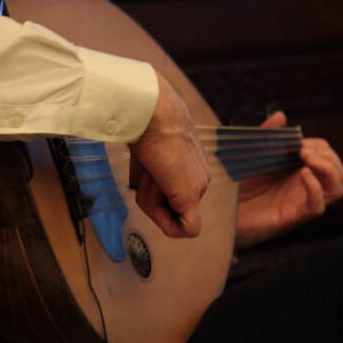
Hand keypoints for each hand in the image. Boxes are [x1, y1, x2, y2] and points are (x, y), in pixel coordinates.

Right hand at [129, 73, 209, 237]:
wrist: (154, 113)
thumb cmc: (146, 125)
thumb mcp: (147, 153)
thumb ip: (151, 172)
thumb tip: (143, 179)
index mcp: (190, 168)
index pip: (171, 198)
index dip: (151, 195)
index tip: (144, 173)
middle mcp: (199, 179)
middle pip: (169, 208)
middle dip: (148, 197)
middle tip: (146, 171)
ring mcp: (197, 189)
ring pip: (166, 215)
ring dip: (148, 198)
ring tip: (149, 169)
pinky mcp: (190, 196)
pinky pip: (184, 229)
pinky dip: (168, 226)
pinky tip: (158, 196)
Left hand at [235, 111, 342, 248]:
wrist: (220, 213)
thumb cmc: (235, 186)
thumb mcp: (252, 155)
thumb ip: (267, 135)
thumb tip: (281, 115)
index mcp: (297, 171)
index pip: (326, 155)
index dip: (318, 145)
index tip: (298, 142)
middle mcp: (304, 186)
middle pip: (338, 170)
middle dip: (326, 155)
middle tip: (303, 151)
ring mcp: (300, 201)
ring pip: (337, 188)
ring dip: (328, 169)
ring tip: (308, 160)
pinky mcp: (293, 216)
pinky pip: (318, 206)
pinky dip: (316, 189)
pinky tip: (304, 175)